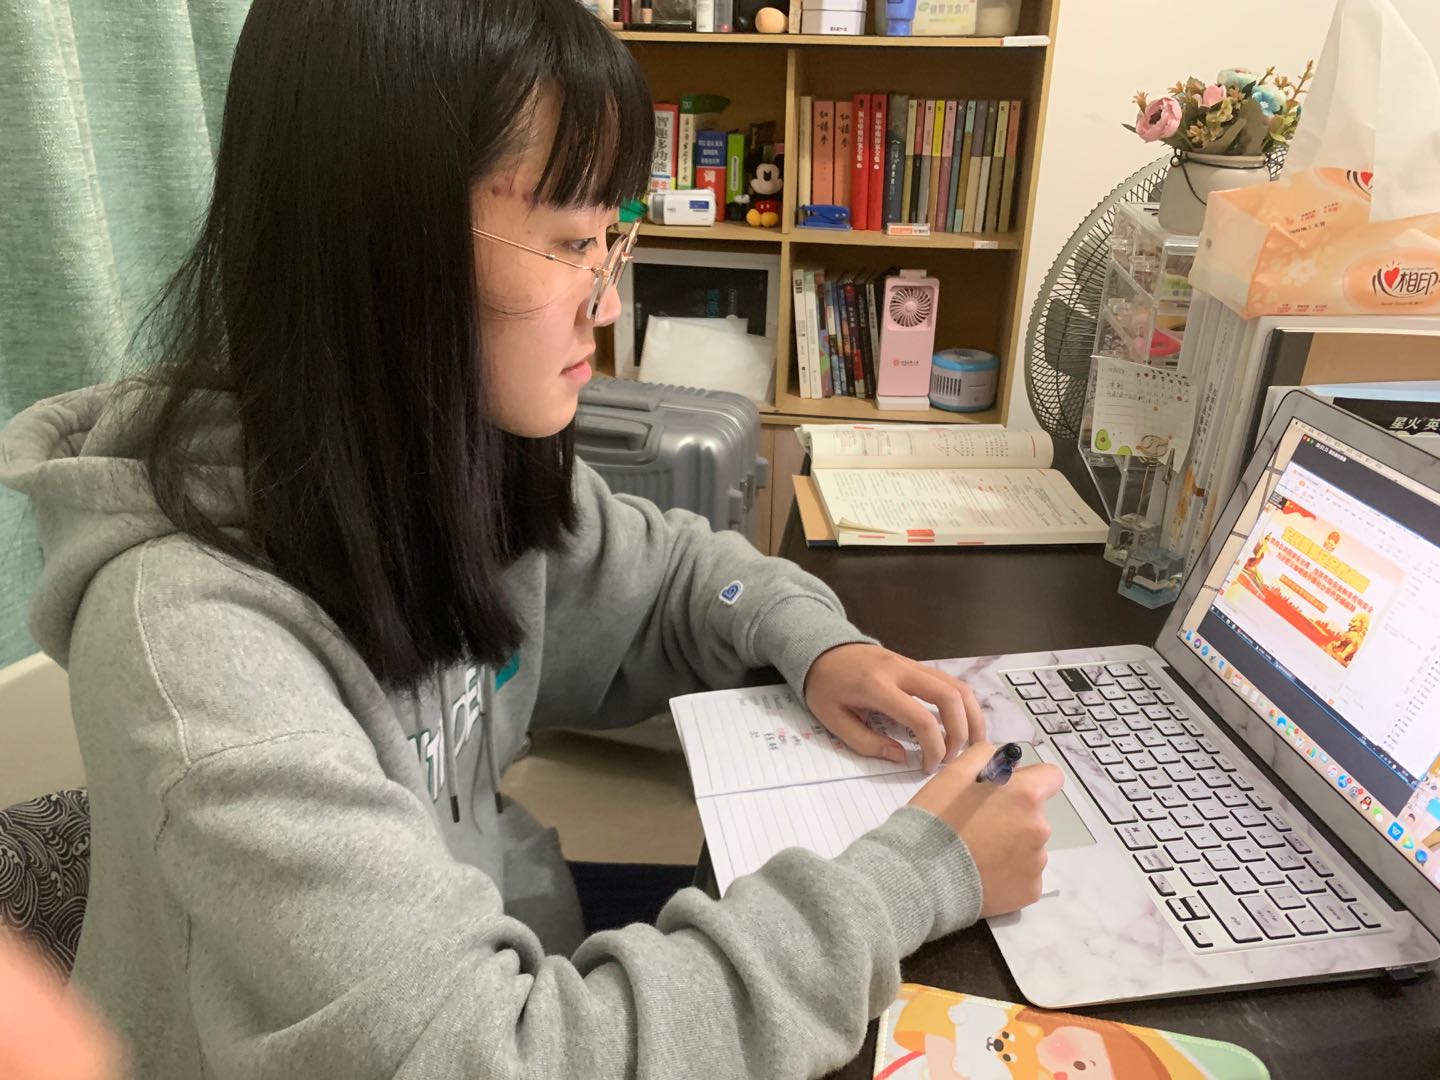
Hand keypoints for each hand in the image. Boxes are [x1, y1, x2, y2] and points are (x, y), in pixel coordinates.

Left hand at [803, 644, 983, 772]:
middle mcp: (901, 670)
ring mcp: (911, 663)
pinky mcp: (915, 663)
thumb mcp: (833, 719)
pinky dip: (961, 704)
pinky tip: (961, 723)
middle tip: (954, 758)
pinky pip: (948, 681)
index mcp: (877, 686)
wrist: (821, 648)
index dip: (933, 747)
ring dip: (971, 716)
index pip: (921, 718)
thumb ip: (866, 742)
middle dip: (962, 731)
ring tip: (971, 744)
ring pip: (956, 685)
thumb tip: (901, 756)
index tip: (928, 767)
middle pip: (950, 696)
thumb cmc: (824, 686)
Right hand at [908, 741, 1064, 917]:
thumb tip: (1002, 759)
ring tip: (977, 854)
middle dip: (1013, 817)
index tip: (1010, 791)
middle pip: (1035, 815)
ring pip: (1029, 846)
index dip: (1030, 780)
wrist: (923, 876)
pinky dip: (1008, 875)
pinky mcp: (1030, 891)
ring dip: (1010, 847)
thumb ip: (983, 756)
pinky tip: (982, 875)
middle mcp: (1040, 828)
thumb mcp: (953, 775)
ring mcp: (1037, 863)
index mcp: (1025, 796)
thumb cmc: (937, 821)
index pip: (1051, 776)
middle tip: (979, 826)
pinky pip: (1024, 876)